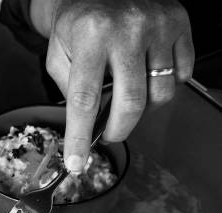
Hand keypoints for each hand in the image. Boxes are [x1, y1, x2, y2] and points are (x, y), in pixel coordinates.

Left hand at [32, 0, 193, 171]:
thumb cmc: (78, 23)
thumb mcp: (58, 53)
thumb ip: (69, 89)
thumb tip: (86, 124)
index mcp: (90, 36)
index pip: (85, 100)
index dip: (79, 137)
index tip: (76, 163)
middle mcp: (127, 29)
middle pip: (131, 103)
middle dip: (118, 130)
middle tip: (109, 135)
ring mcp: (158, 26)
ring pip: (160, 93)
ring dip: (142, 109)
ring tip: (126, 100)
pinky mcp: (179, 24)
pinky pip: (180, 74)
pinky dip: (164, 85)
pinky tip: (145, 76)